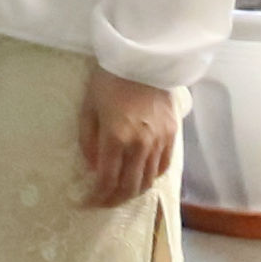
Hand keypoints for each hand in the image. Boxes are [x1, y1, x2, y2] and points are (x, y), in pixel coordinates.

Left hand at [76, 68, 179, 209]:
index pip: (107, 180)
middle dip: (114, 199)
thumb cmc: (109, 80)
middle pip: (129, 186)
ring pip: (148, 180)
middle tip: (103, 202)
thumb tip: (93, 168)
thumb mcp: (88, 108)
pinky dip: (151, 178)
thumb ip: (88, 141)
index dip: (98, 197)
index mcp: (116, 137)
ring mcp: (159, 141)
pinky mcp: (173, 135)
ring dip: (133, 192)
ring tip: (120, 193)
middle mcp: (140, 144)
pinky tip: (141, 178)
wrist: (143, 59)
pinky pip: (163, 166)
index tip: (88, 202)